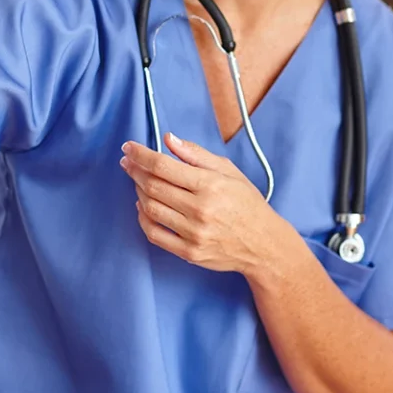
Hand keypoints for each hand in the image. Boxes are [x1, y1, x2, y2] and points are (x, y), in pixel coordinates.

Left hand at [119, 132, 294, 278]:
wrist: (264, 244)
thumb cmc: (247, 203)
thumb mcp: (228, 171)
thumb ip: (196, 154)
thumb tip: (168, 139)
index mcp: (210, 185)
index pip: (164, 166)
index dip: (141, 155)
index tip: (128, 148)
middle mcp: (200, 209)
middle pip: (153, 186)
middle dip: (134, 170)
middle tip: (128, 162)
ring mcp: (193, 233)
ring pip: (150, 208)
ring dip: (138, 191)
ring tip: (137, 181)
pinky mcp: (189, 252)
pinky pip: (154, 234)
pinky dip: (143, 218)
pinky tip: (143, 206)